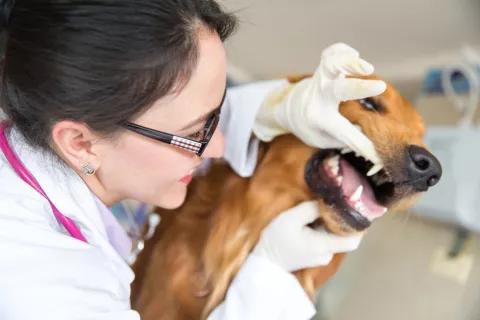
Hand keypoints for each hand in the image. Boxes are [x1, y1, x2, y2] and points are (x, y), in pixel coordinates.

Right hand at [252, 201, 362, 271]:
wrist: (263, 261)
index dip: (358, 225)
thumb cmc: (277, 240)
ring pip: (333, 236)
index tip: (354, 209)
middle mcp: (327, 254)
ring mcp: (321, 257)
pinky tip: (310, 221)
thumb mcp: (291, 218)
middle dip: (338, 218)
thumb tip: (329, 202)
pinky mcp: (314, 257)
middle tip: (330, 202)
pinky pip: (325, 241)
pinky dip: (321, 230)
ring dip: (328, 223)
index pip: (353, 240)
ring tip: (317, 210)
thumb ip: (311, 209)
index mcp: (324, 245)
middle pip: (342, 235)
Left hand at [253, 43, 386, 164]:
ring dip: (349, 62)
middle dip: (358, 87)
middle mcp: (319, 98)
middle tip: (380, 87)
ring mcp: (320, 79)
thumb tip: (377, 145)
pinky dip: (342, 50)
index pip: (344, 133)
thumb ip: (348, 140)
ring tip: (367, 68)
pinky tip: (353, 54)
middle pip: (336, 90)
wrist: (291, 109)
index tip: (377, 154)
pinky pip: (330, 53)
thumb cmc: (312, 128)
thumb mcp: (325, 140)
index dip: (362, 145)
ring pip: (330, 64)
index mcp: (319, 120)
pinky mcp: (323, 68)